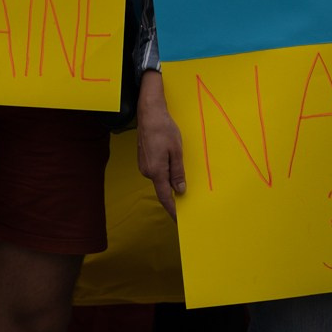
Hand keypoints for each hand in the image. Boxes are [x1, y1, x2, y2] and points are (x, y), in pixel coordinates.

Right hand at [136, 69, 185, 219]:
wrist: (149, 112)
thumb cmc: (164, 129)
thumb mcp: (176, 150)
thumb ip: (178, 172)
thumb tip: (180, 190)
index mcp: (156, 171)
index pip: (165, 196)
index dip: (173, 209)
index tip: (179, 220)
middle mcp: (147, 171)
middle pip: (162, 186)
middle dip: (174, 191)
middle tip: (188, 193)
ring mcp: (143, 164)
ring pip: (159, 177)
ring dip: (169, 177)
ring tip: (180, 169)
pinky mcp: (143, 158)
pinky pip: (155, 169)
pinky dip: (164, 170)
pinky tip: (170, 160)